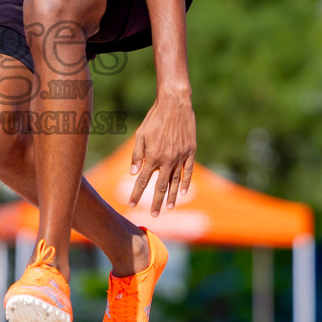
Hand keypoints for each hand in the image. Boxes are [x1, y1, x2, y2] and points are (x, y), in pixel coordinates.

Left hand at [127, 91, 195, 215]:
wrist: (174, 105)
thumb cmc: (154, 119)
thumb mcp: (140, 135)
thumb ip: (137, 155)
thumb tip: (134, 173)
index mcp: (152, 157)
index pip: (142, 181)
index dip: (136, 194)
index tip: (131, 205)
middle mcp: (167, 160)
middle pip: (160, 187)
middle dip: (154, 202)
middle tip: (153, 215)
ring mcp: (180, 157)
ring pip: (175, 182)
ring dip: (171, 197)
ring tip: (168, 208)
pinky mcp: (190, 152)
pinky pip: (188, 172)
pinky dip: (186, 183)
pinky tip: (183, 192)